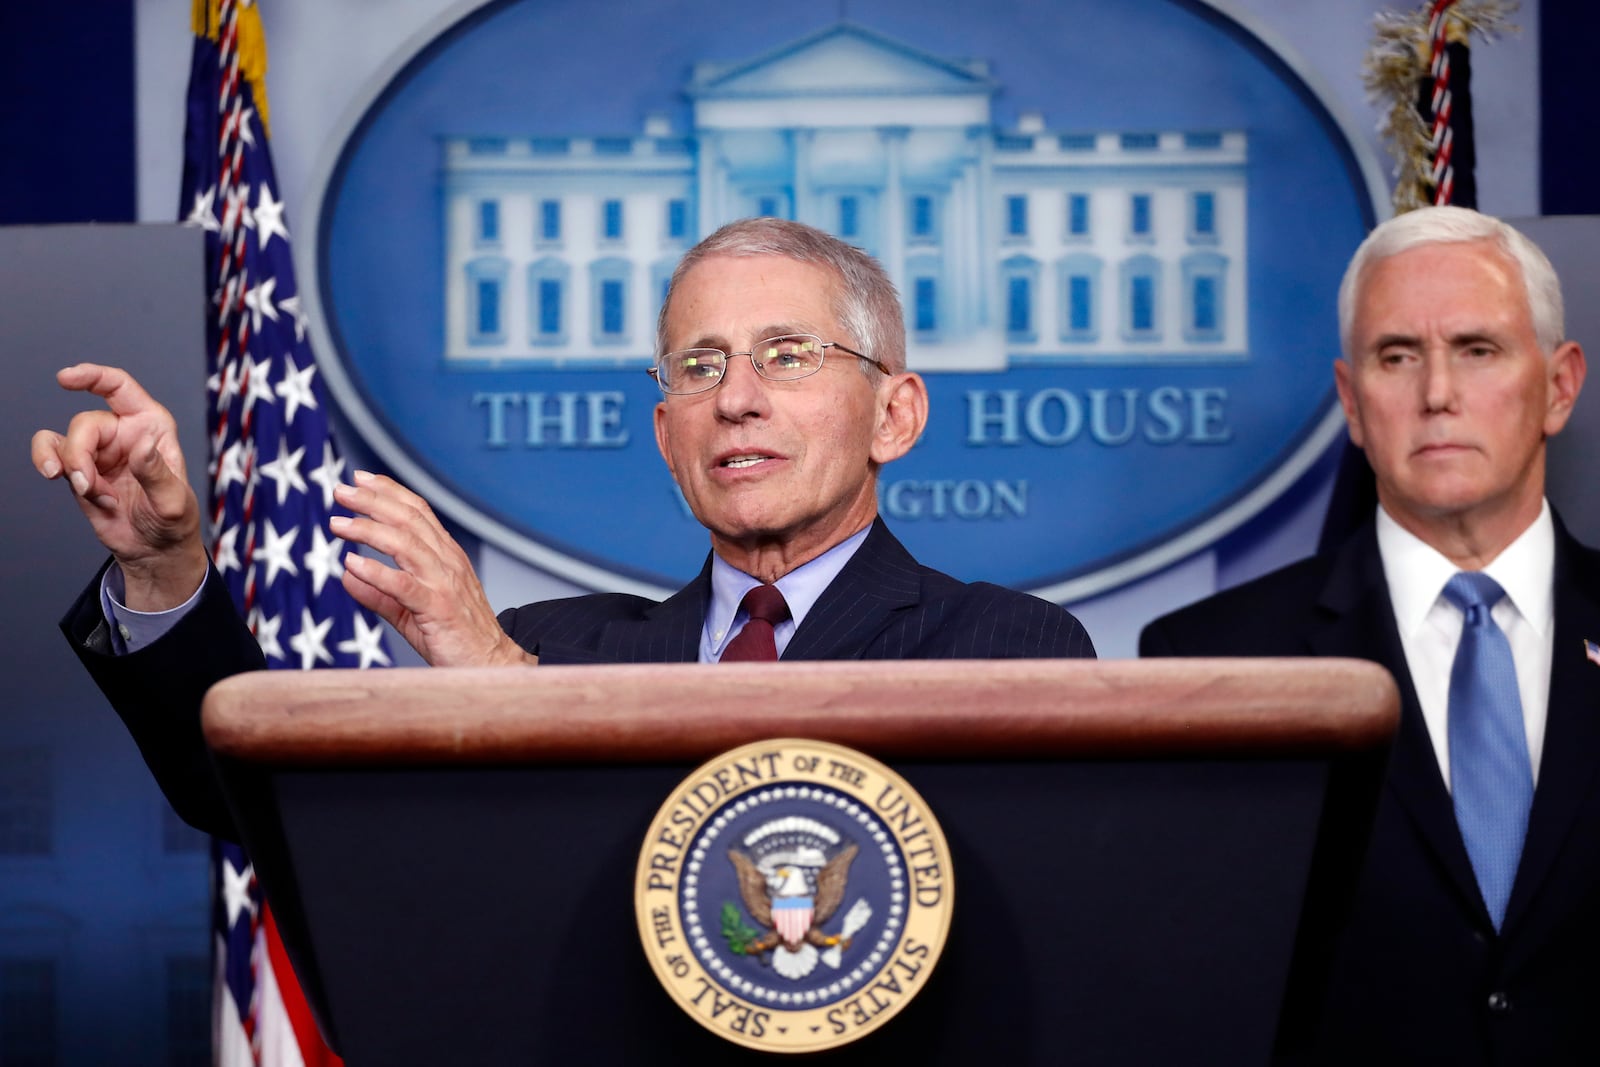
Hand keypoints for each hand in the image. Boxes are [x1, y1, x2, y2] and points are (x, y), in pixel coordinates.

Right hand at [32, 364, 206, 610]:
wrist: (154, 550)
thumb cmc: (174, 521)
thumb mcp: (173, 502)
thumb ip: (156, 474)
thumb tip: (140, 445)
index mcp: (152, 426)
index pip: (119, 388)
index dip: (93, 376)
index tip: (65, 379)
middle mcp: (124, 432)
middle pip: (85, 424)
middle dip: (80, 455)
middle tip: (88, 488)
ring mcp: (99, 450)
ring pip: (64, 440)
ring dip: (67, 465)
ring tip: (86, 491)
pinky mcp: (79, 469)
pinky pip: (50, 452)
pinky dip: (48, 462)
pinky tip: (57, 478)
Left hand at [331, 471, 533, 666]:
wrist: (490, 665)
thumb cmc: (455, 638)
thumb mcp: (410, 611)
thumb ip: (379, 592)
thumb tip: (348, 575)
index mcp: (446, 556)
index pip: (418, 512)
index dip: (389, 492)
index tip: (360, 479)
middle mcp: (447, 562)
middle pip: (409, 519)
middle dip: (373, 501)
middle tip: (341, 491)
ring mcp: (444, 583)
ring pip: (406, 544)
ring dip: (369, 529)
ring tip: (338, 524)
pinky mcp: (438, 608)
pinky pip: (404, 586)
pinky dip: (377, 572)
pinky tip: (353, 563)